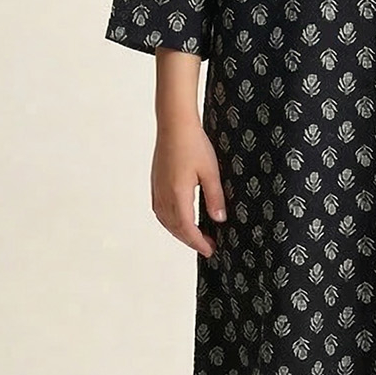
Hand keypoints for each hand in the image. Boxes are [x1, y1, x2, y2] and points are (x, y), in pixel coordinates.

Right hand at [151, 114, 226, 257]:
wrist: (174, 124)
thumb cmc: (193, 144)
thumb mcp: (210, 172)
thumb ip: (214, 197)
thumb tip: (219, 220)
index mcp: (177, 195)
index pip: (187, 228)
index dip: (198, 242)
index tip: (210, 250)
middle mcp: (163, 195)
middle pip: (175, 228)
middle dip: (191, 240)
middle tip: (207, 246)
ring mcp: (157, 189)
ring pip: (166, 220)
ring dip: (180, 232)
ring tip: (196, 236)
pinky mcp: (156, 183)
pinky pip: (161, 210)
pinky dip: (171, 221)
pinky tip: (180, 219)